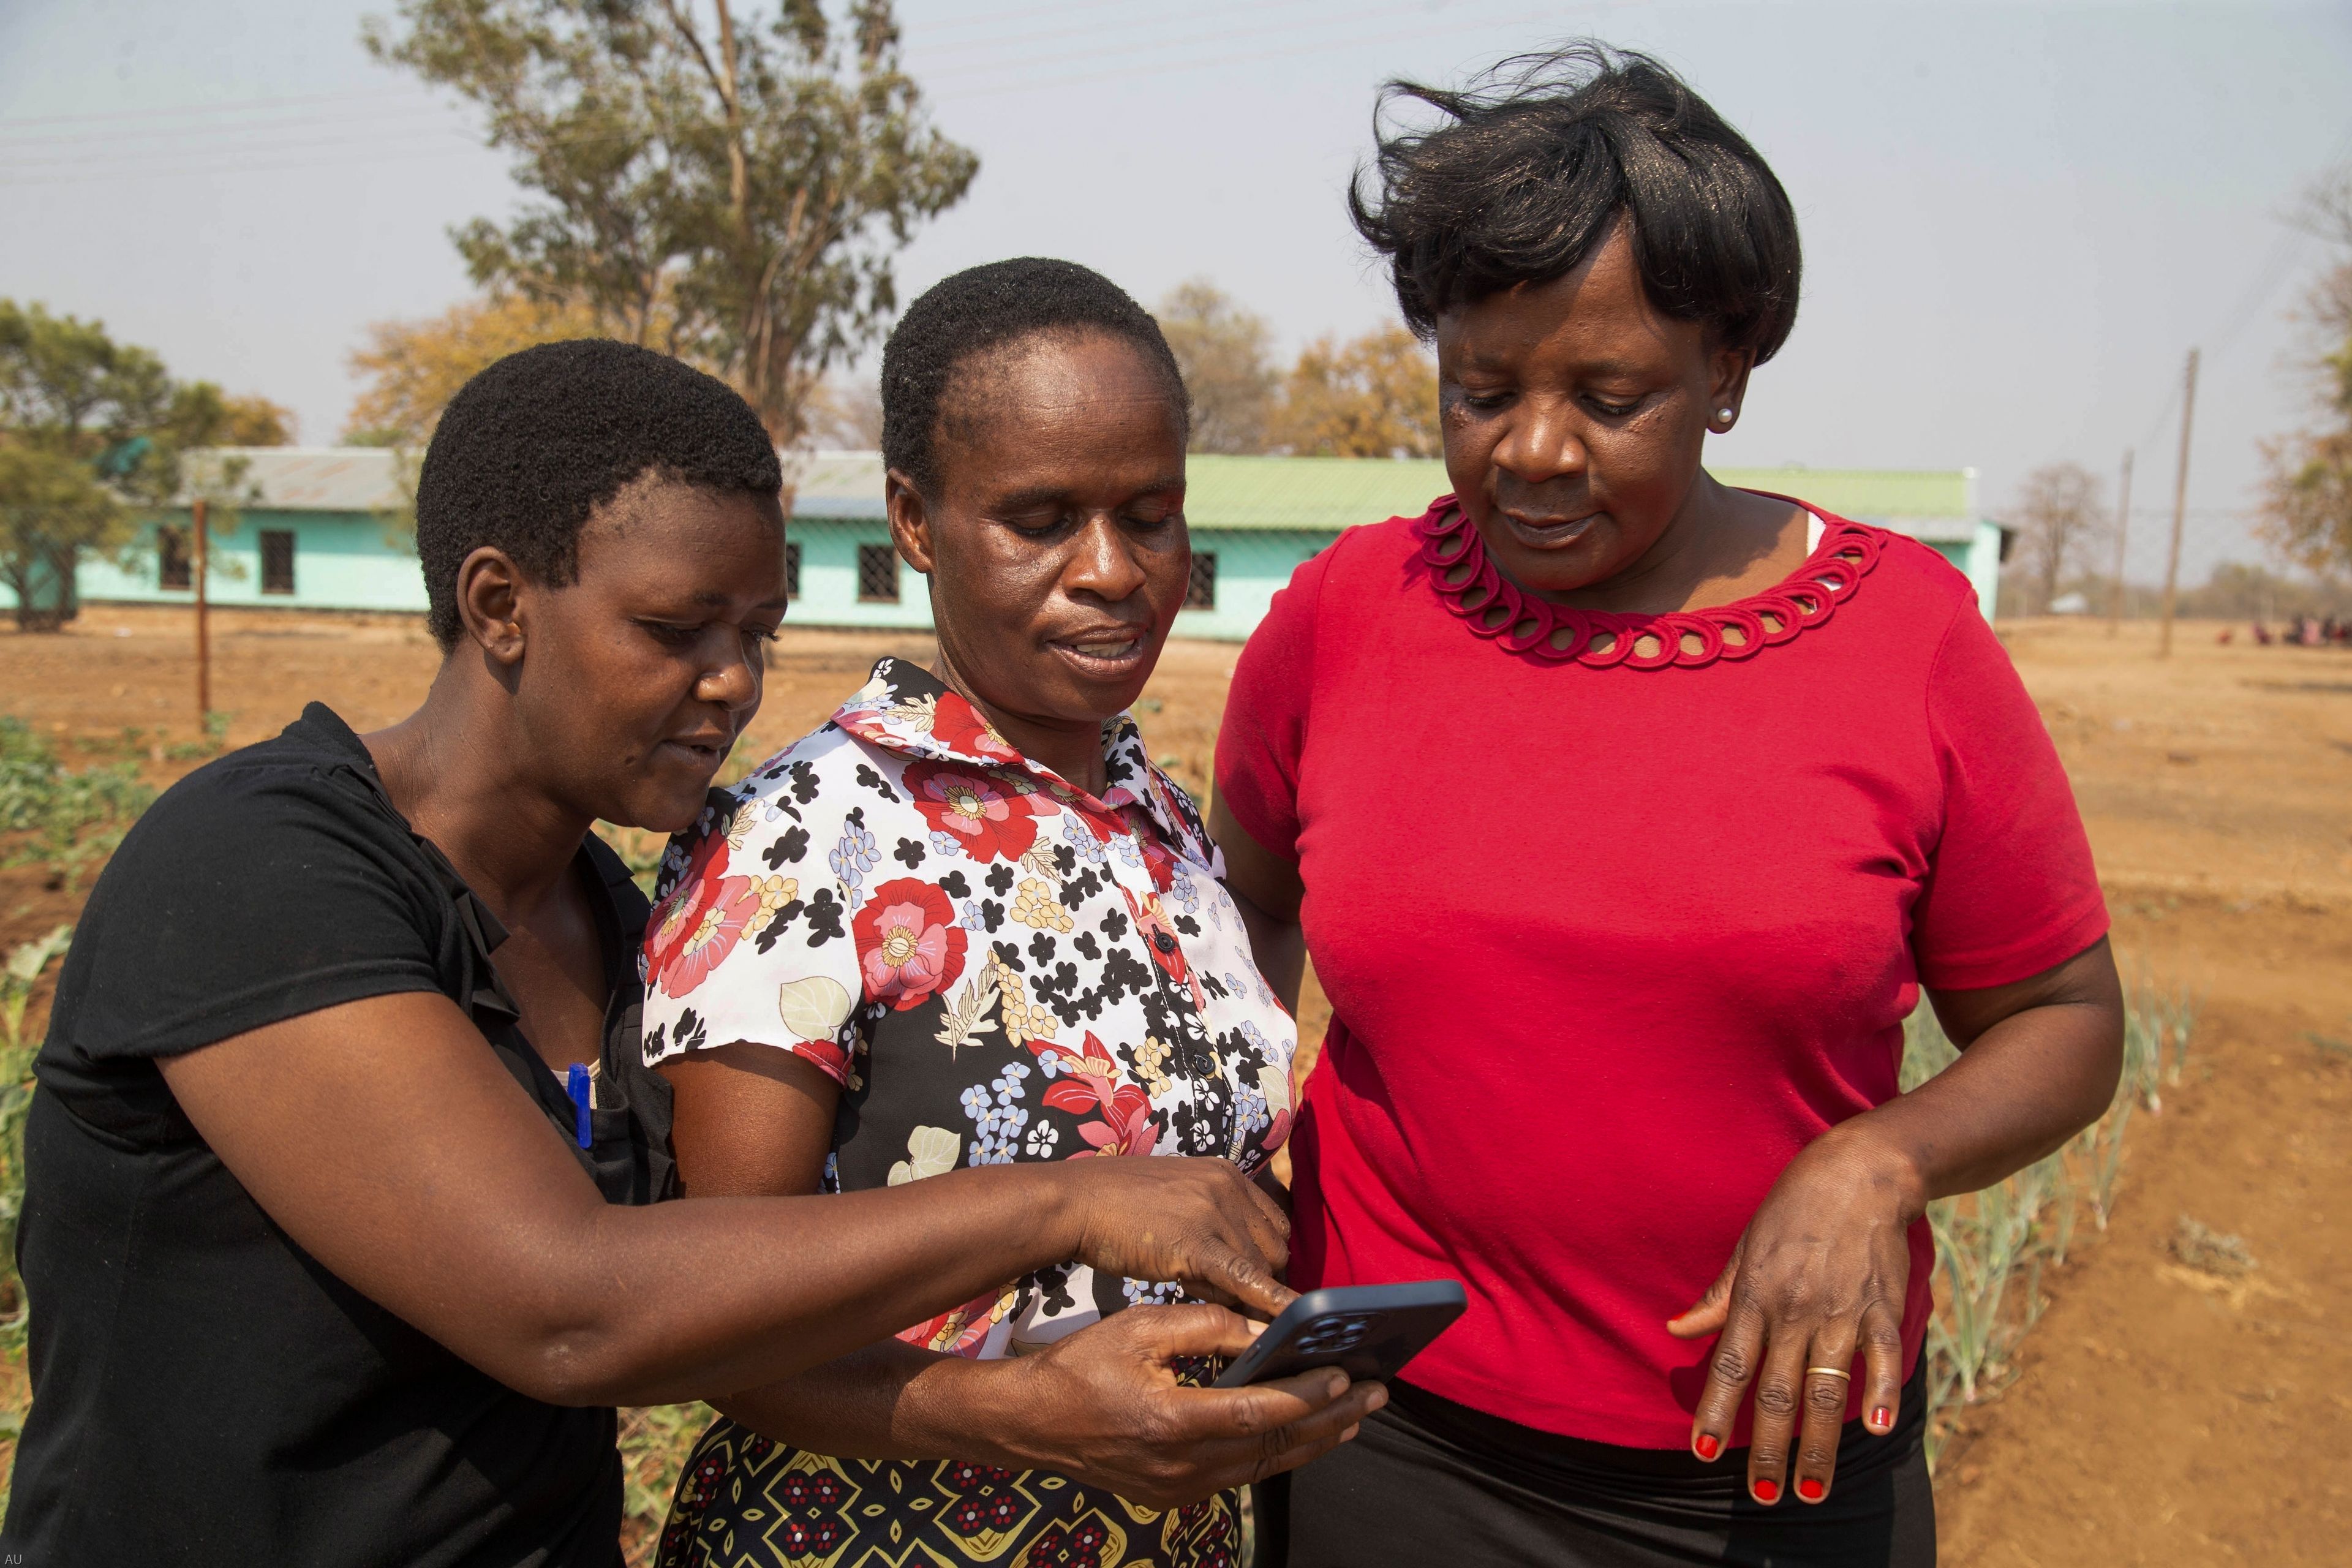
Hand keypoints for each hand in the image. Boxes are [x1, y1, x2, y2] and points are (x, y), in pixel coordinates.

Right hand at [992, 1303, 1385, 1507]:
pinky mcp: (1173, 1495)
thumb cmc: (1080, 1365)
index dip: (1307, 1397)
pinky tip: (1304, 1435)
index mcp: (1171, 1421)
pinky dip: (1277, 1454)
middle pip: (1274, 1449)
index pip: (1258, 1414)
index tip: (1347, 1377)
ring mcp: (1177, 1489)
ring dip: (1313, 1442)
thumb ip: (1206, 1325)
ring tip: (1355, 1415)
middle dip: (1331, 1421)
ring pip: (1263, 1468)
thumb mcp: (1140, 1327)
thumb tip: (1265, 1331)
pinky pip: (1239, 1475)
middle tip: (1376, 1395)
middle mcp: (1180, 1467)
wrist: (1028, 1423)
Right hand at [1060, 1156, 1295, 1319]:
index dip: (1267, 1257)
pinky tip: (1285, 1321)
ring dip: (1242, 1294)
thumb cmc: (1118, 1204)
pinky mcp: (1196, 1242)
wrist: (1078, 1201)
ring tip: (1208, 1299)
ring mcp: (1214, 1212)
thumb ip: (1211, 1216)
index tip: (1254, 1279)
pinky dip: (1269, 1301)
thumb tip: (1234, 1256)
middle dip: (1261, 1279)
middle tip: (1230, 1298)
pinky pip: (1244, 1277)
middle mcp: (1229, 1188)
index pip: (1274, 1223)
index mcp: (1227, 1175)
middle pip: (1274, 1248)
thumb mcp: (1177, 1195)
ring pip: (1260, 1268)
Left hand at [1666, 1125, 1918, 1505]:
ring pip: (1826, 1389)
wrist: (1856, 1174)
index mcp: (1754, 1298)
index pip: (1729, 1366)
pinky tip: (1877, 1427)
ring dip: (1820, 1444)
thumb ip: (1717, 1298)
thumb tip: (1676, 1330)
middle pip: (1776, 1392)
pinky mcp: (1880, 1307)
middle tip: (1762, 1495)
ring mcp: (1838, 1312)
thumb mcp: (1745, 1250)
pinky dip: (1880, 1390)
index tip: (1704, 1453)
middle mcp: (1792, 1311)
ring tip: (1813, 1489)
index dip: (1715, 1412)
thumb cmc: (1792, 1212)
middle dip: (1767, 1449)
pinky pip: (1881, 1356)